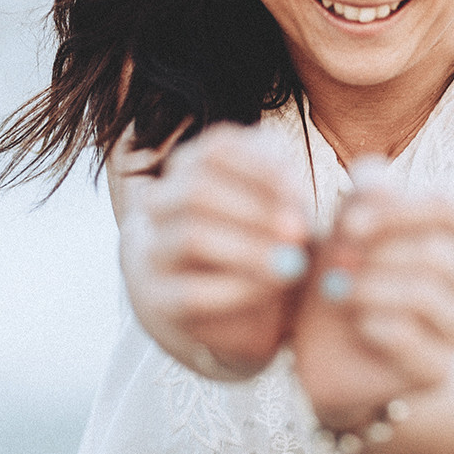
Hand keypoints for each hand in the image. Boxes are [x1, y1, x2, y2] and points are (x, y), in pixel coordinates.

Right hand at [113, 122, 313, 377]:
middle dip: (254, 208)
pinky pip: (190, 291)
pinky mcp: (161, 299)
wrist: (237, 305)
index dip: (259, 166)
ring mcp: (154, 250)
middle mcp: (162, 203)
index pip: (215, 148)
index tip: (298, 189)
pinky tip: (271, 287)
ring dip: (248, 249)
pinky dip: (237, 288)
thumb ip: (283, 187)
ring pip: (191, 236)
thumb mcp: (278, 205)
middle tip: (299, 230)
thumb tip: (288, 191)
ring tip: (290, 264)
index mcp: (191, 167)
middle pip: (196, 189)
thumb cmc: (265, 239)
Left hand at [292, 160, 453, 433]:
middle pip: (436, 251)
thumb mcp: (345, 234)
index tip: (346, 224)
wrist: (329, 354)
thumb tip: (370, 181)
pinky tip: (357, 323)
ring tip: (338, 292)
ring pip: (426, 293)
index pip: (444, 208)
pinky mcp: (440, 368)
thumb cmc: (343, 283)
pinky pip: (410, 336)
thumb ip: (362, 200)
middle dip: (377, 255)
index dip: (395, 211)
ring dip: (370, 287)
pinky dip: (374, 323)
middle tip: (336, 264)